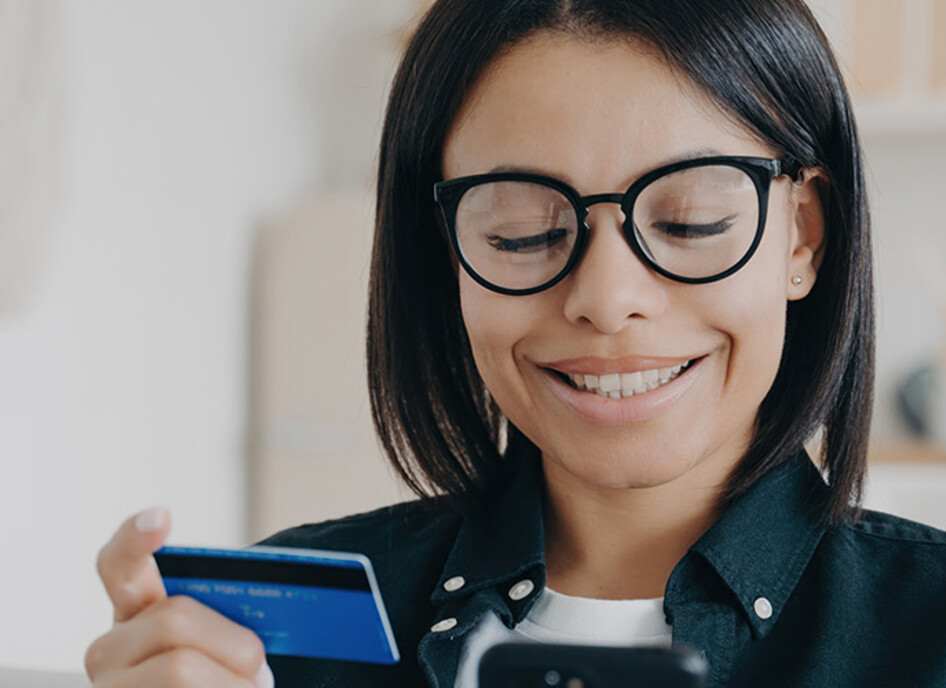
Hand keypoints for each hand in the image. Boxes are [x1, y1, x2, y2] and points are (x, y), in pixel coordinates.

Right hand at [85, 508, 274, 687]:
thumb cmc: (223, 680)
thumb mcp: (224, 645)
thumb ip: (230, 620)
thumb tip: (265, 627)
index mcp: (136, 614)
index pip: (119, 564)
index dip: (135, 538)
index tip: (161, 517)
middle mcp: (108, 652)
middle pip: (175, 618)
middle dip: (234, 643)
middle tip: (259, 670)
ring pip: (181, 671)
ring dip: (234, 686)